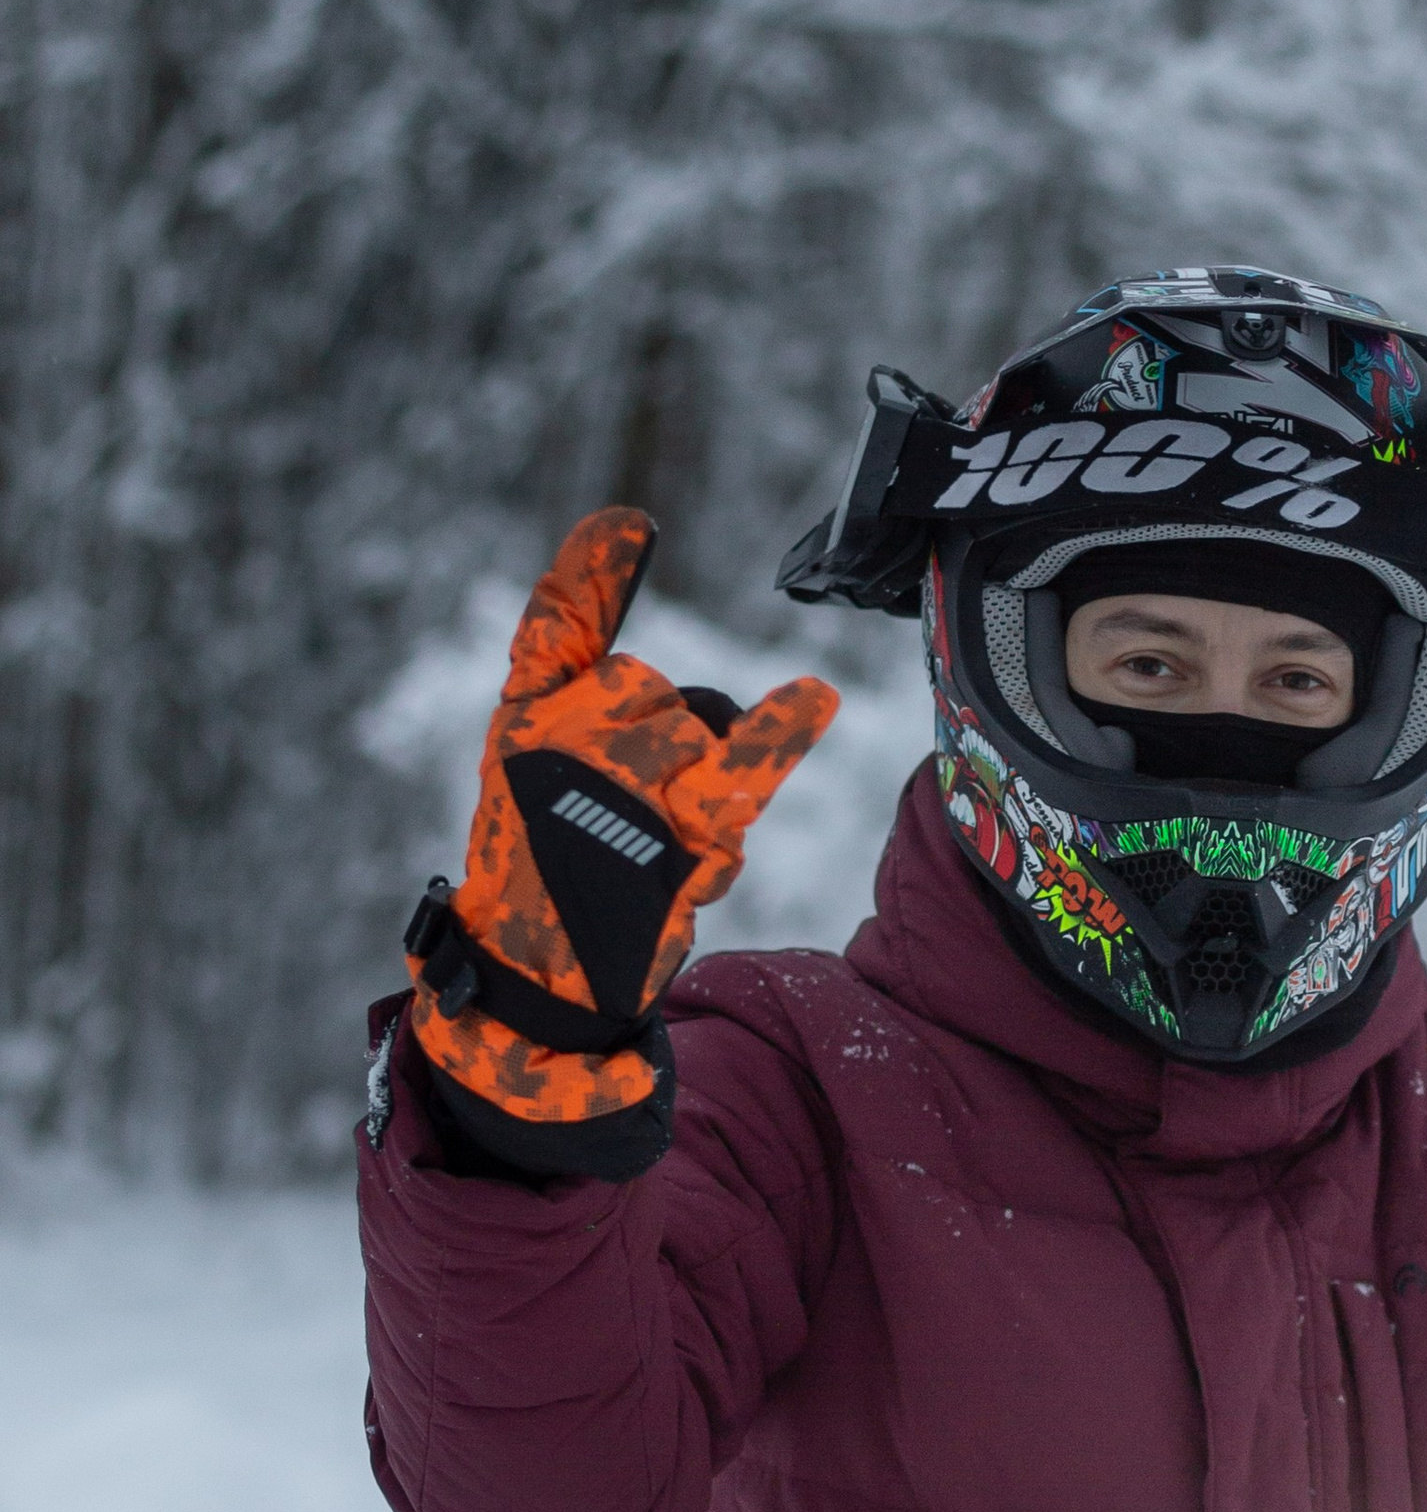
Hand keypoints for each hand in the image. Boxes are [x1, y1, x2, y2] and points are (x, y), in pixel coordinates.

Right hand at [405, 508, 836, 1169]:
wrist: (542, 987)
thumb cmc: (547, 876)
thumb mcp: (536, 767)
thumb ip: (569, 670)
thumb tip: (621, 549)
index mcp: (524, 714)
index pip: (561, 624)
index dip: (595, 571)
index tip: (634, 523)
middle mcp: (566, 732)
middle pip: (668, 694)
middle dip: (671, 753)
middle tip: (630, 831)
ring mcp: (623, 775)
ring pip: (707, 729)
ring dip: (702, 786)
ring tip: (657, 851)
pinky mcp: (677, 826)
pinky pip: (743, 761)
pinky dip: (783, 731)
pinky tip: (816, 696)